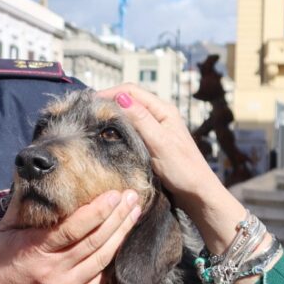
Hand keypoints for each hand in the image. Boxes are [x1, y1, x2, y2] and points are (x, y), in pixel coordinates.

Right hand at [0, 189, 140, 283]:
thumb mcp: (2, 232)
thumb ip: (20, 206)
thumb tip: (33, 176)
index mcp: (35, 249)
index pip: (74, 227)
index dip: (98, 210)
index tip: (114, 194)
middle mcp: (53, 271)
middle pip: (94, 241)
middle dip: (117, 217)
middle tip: (133, 198)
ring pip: (101, 260)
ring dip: (121, 235)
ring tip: (134, 215)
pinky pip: (98, 281)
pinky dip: (111, 261)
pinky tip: (121, 244)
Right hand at [96, 84, 246, 254]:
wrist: (197, 193)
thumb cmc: (183, 169)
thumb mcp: (160, 143)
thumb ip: (141, 120)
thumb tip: (121, 98)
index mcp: (163, 110)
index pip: (131, 91)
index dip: (109, 93)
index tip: (88, 102)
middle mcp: (158, 115)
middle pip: (128, 99)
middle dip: (107, 102)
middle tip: (85, 112)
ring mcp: (155, 127)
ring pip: (128, 113)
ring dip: (111, 114)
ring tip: (92, 122)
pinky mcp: (151, 140)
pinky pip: (130, 127)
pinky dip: (116, 127)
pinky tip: (106, 135)